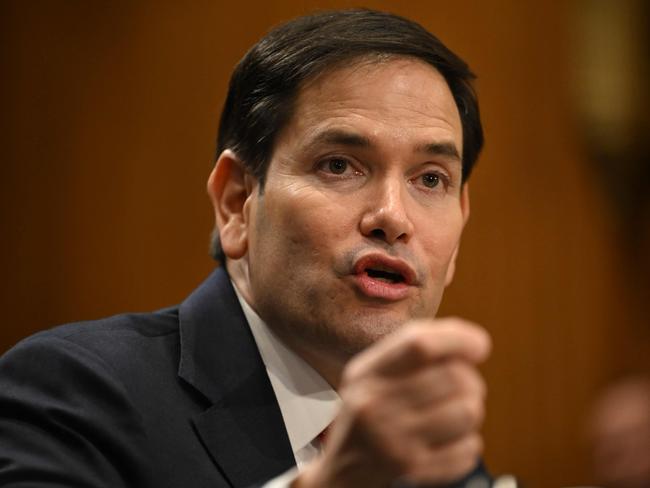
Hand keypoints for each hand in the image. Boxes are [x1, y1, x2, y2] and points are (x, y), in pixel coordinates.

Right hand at [296, 317, 490, 487]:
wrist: (341, 474)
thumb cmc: (365, 416)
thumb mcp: (369, 376)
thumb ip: (408, 352)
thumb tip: (469, 342)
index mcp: (366, 374)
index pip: (419, 344)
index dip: (458, 339)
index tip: (479, 345)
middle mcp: (376, 405)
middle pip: (453, 377)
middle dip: (471, 380)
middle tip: (465, 388)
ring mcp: (394, 440)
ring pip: (467, 412)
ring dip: (471, 410)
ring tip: (455, 414)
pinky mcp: (413, 470)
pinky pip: (467, 449)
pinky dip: (468, 444)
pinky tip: (449, 442)